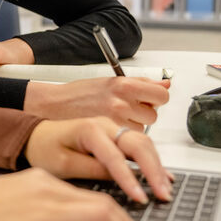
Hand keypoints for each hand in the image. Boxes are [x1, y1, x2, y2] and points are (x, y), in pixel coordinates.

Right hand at [24, 76, 170, 128]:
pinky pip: (128, 139)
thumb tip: (165, 84)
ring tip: (116, 119)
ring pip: (143, 129)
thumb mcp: (111, 82)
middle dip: (144, 114)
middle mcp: (122, 101)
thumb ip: (141, 83)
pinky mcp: (109, 133)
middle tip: (128, 110)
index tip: (151, 100)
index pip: (161, 95)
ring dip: (134, 126)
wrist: (55, 104)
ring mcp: (116, 119)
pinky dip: (122, 136)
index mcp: (124, 85)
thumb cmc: (80, 93)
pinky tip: (110, 128)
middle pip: (154, 115)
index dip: (157, 99)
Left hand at [24, 117, 172, 202]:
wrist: (36, 137)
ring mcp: (112, 129)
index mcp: (89, 129)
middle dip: (154, 170)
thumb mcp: (62, 165)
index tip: (141, 198)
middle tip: (163, 194)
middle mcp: (104, 125)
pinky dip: (153, 161)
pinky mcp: (116, 136)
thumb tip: (119, 179)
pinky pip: (139, 146)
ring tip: (165, 190)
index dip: (130, 179)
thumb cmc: (44, 149)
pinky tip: (163, 176)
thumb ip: (91, 170)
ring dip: (157, 166)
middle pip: (138, 144)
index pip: (116, 156)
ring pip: (144, 144)